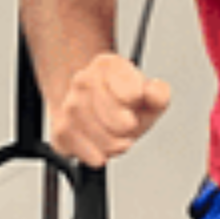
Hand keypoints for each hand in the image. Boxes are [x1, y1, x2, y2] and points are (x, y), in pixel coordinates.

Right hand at [52, 53, 171, 167]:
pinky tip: (101, 151)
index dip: (134, 102)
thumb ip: (159, 94)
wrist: (100, 118)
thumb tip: (152, 92)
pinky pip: (76, 144)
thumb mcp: (150, 99)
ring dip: (109, 142)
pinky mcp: (60, 127)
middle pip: (107, 110)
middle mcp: (84, 79)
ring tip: (118, 142)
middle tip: (128, 127)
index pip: (127, 89)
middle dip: (123, 126)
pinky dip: (93, 153)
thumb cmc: (125, 107)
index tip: (134, 106)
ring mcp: (69, 103)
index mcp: (108, 65)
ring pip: (89, 126)